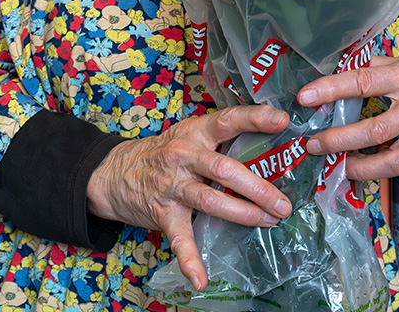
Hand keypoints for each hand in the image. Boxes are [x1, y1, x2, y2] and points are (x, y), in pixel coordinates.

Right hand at [86, 105, 292, 291]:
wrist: (115, 171)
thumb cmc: (166, 151)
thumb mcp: (191, 133)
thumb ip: (223, 139)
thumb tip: (271, 146)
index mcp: (196, 132)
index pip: (227, 120)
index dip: (255, 119)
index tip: (282, 121)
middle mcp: (184, 156)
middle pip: (225, 169)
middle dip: (258, 188)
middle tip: (283, 203)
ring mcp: (173, 186)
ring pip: (210, 200)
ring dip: (243, 213)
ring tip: (268, 222)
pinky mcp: (163, 213)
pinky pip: (179, 239)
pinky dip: (190, 260)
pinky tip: (201, 279)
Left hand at [297, 42, 398, 180]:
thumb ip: (377, 66)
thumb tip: (341, 71)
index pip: (364, 82)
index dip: (332, 90)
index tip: (307, 97)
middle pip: (374, 130)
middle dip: (339, 140)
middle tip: (315, 143)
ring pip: (392, 160)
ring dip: (359, 167)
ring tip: (337, 165)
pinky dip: (381, 170)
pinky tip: (362, 167)